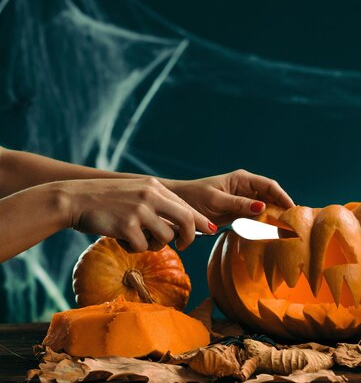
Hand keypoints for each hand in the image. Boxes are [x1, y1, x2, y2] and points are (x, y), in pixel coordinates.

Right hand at [63, 178, 213, 251]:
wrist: (73, 198)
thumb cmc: (106, 200)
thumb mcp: (136, 194)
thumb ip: (158, 205)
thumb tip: (182, 226)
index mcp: (154, 187)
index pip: (186, 206)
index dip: (201, 221)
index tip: (211, 230)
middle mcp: (151, 195)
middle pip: (186, 221)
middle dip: (189, 237)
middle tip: (183, 246)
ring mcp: (139, 210)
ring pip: (166, 238)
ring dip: (154, 244)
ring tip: (138, 238)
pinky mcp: (127, 226)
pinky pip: (142, 247)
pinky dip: (134, 248)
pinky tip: (121, 239)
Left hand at [163, 169, 294, 224]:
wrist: (177, 206)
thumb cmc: (193, 197)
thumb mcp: (215, 200)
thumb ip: (238, 204)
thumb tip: (262, 206)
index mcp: (242, 179)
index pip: (269, 185)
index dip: (283, 196)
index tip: (293, 209)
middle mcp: (246, 188)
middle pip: (271, 196)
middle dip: (282, 208)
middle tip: (294, 223)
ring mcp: (243, 201)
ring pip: (266, 208)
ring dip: (274, 217)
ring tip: (286, 230)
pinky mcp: (238, 213)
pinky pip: (256, 217)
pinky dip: (263, 224)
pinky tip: (270, 234)